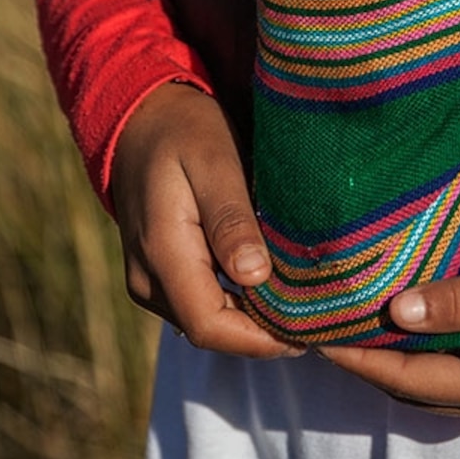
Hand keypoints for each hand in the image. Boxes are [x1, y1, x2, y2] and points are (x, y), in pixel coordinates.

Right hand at [105, 84, 289, 359]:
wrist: (141, 119)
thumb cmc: (185, 132)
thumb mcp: (214, 162)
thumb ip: (231, 219)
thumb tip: (253, 276)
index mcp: (161, 252)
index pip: (210, 327)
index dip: (262, 339)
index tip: (311, 326)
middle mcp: (147, 279)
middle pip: (211, 333)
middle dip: (264, 333)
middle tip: (318, 313)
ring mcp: (148, 282)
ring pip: (206, 325)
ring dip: (252, 321)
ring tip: (299, 298)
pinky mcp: (157, 278)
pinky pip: (200, 308)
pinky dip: (237, 306)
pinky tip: (269, 285)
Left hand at [316, 256, 459, 426]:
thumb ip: (459, 300)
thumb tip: (395, 310)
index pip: (408, 378)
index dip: (359, 359)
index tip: (316, 335)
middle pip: (415, 390)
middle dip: (367, 364)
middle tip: (323, 332)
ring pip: (433, 389)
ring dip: (392, 364)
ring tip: (352, 331)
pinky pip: (454, 379)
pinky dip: (421, 361)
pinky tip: (402, 335)